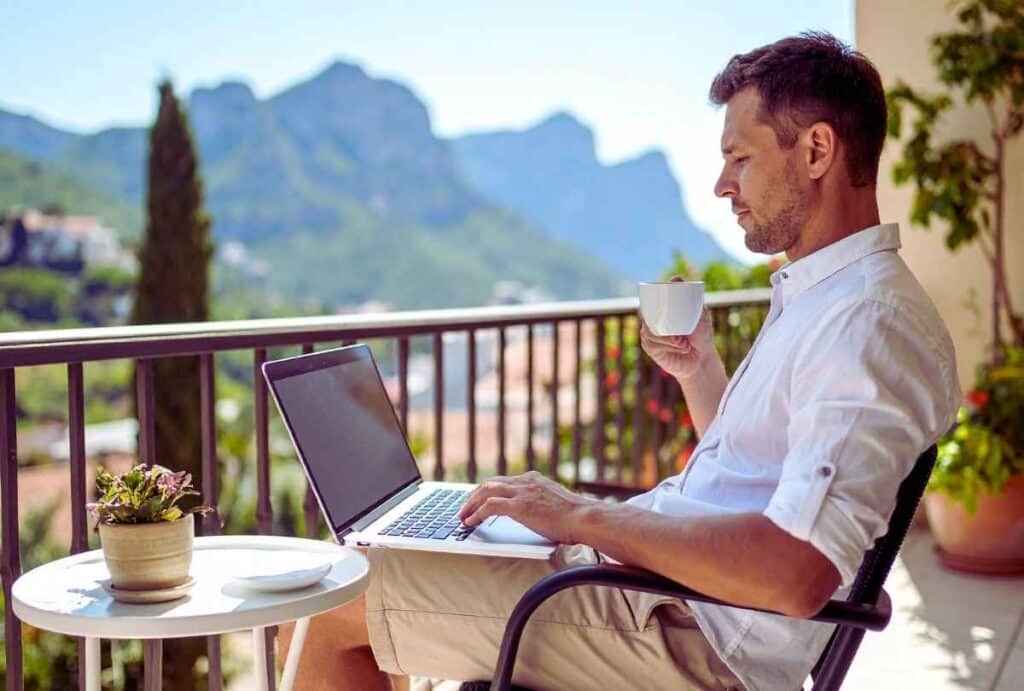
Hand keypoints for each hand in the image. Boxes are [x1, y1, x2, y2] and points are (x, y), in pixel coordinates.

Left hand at [457, 471, 593, 544]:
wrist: (584, 518)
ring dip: (471, 504)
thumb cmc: (575, 517)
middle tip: (464, 507)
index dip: (487, 490)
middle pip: (490, 483)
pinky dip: (477, 513)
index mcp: (534, 479)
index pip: (503, 480)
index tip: (478, 498)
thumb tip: (536, 512)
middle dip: (474, 496)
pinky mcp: (520, 506)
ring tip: (462, 516)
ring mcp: (522, 493)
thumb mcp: (554, 503)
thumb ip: (542, 502)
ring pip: (486, 492)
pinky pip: (490, 507)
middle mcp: (526, 482)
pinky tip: (470, 522)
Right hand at [640, 295, 714, 381]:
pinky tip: (680, 348)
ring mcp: (649, 331)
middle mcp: (653, 317)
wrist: (701, 360)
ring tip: (685, 344)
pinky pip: (651, 343)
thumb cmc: (702, 335)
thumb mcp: (701, 316)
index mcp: (664, 307)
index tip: (668, 310)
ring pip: (650, 330)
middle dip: (663, 324)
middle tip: (681, 336)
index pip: (650, 298)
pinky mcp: (649, 346)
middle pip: (646, 313)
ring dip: (669, 339)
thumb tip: (675, 278)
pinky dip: (668, 347)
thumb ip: (691, 299)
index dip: (653, 301)